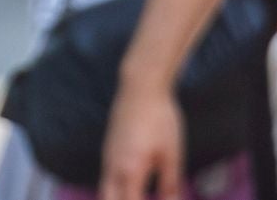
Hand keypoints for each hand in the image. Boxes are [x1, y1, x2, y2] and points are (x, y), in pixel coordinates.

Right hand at [100, 81, 184, 199]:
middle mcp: (112, 167)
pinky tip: (128, 190)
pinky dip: (114, 191)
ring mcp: (107, 157)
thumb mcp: (172, 154)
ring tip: (134, 196)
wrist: (141, 86)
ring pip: (104, 191)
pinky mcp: (108, 149)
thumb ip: (170, 185)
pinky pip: (106, 178)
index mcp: (129, 172)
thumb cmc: (160, 119)